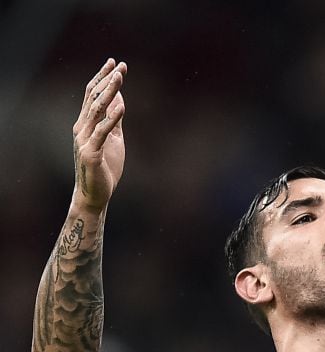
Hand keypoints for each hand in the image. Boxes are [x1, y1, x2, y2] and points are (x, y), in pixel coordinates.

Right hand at [72, 58, 126, 211]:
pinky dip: (111, 118)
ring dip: (108, 93)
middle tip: (119, 65)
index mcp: (86, 123)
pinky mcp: (91, 153)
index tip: (114, 62)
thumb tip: (118, 98)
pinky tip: (121, 106)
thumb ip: (114, 120)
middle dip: (106, 80)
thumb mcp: (114, 139)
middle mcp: (81, 128)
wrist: (96, 193)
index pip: (91, 94)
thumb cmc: (105, 166)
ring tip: (119, 78)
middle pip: (93, 97)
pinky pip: (102, 132)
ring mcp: (84, 139)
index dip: (102, 77)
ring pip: (96, 110)